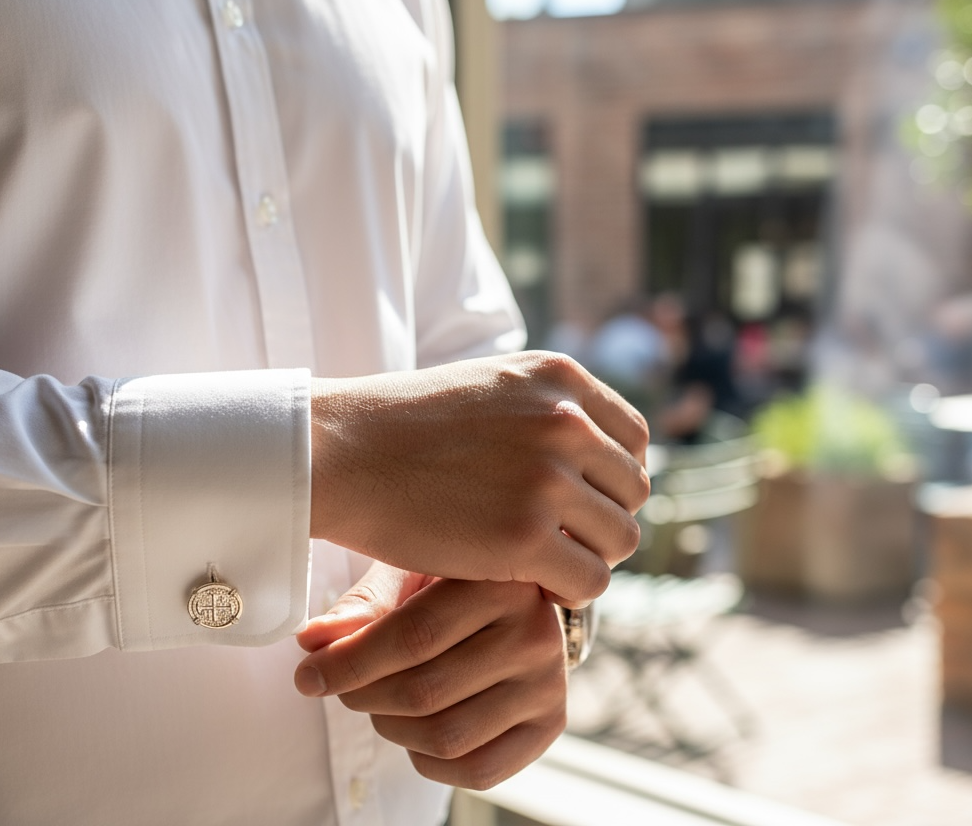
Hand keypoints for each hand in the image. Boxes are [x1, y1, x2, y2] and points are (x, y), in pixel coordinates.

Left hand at [295, 562, 567, 790]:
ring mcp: (548, 684)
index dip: (350, 663)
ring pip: (446, 736)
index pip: (414, 637)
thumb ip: (364, 606)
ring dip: (391, 729)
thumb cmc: (449, 584)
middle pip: (424, 692)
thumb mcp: (409, 575)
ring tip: (378, 703)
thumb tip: (312, 642)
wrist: (512, 601)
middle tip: (340, 687)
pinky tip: (414, 731)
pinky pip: (477, 771)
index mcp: (501, 582)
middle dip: (363, 697)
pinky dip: (427, 761)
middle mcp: (535, 633)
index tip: (308, 674)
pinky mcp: (551, 725)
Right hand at [310, 351, 648, 606]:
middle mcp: (565, 421)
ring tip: (543, 563)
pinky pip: (590, 581)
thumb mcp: (489, 387)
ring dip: (589, 557)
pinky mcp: (525, 536)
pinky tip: (532, 585)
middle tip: (558, 539)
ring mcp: (547, 478)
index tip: (579, 501)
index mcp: (560, 379)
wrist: (338, 453)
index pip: (634, 438)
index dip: (612, 477)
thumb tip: (597, 451)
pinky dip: (569, 593)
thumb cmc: (400, 427)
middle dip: (601, 520)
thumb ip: (546, 409)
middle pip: (633, 490)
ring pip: (621, 539)